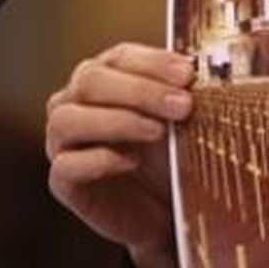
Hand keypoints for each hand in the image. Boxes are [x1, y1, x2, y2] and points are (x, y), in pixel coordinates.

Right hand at [45, 43, 194, 267]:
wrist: (164, 209)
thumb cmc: (170, 154)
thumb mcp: (182, 122)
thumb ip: (185, 96)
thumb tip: (206, 74)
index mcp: (105, 76)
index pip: (120, 57)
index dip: (153, 62)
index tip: (188, 74)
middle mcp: (74, 101)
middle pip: (91, 80)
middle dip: (141, 90)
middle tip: (182, 106)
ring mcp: (62, 141)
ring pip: (68, 119)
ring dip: (118, 121)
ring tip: (158, 131)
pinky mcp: (62, 180)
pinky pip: (67, 165)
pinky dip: (100, 160)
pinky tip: (132, 161)